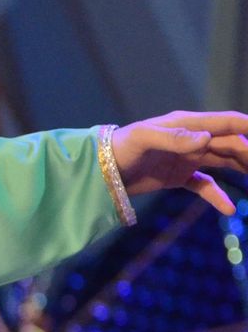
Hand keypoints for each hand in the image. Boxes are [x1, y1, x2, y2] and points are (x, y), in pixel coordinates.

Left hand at [113, 111, 247, 214]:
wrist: (99, 169)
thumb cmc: (120, 148)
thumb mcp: (144, 139)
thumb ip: (175, 138)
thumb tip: (206, 138)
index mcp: (188, 125)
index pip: (228, 123)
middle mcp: (192, 139)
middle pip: (231, 144)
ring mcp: (186, 158)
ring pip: (224, 162)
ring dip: (243, 170)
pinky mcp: (178, 176)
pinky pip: (204, 185)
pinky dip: (216, 196)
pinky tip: (229, 209)